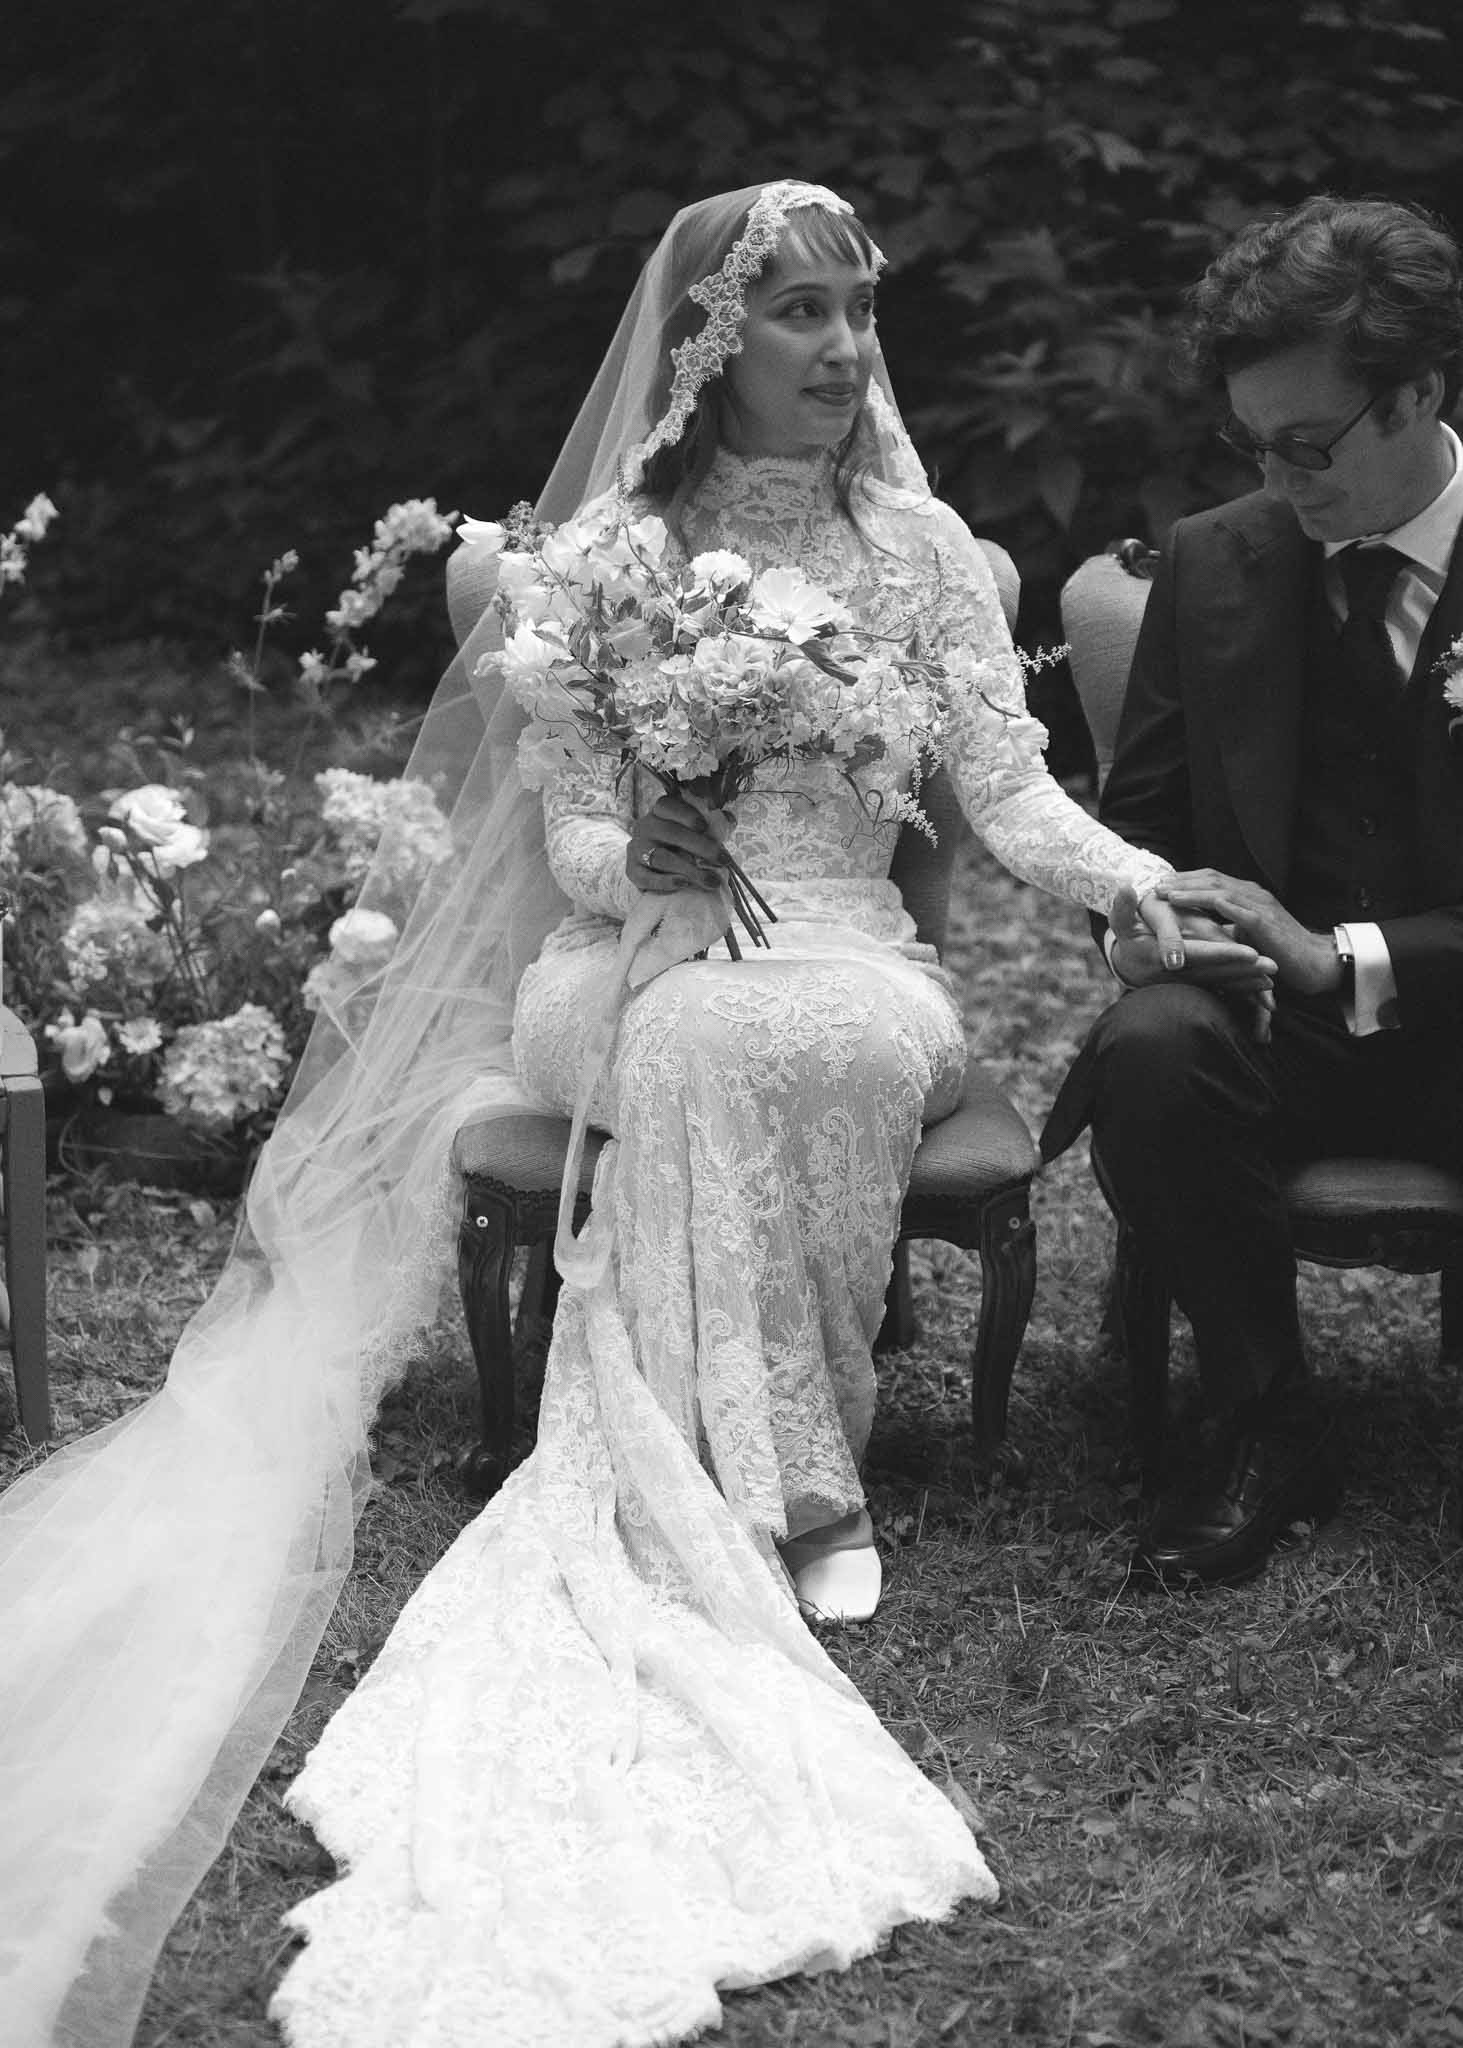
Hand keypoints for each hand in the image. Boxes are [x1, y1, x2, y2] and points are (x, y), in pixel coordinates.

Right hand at [625, 793, 729, 894]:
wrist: (650, 868)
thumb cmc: (678, 845)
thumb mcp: (692, 831)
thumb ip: (711, 825)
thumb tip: (730, 819)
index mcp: (660, 812)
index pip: (667, 805)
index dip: (686, 814)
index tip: (704, 826)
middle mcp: (645, 827)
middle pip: (670, 833)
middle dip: (700, 847)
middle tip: (723, 859)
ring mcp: (636, 849)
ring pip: (661, 858)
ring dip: (689, 870)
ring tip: (711, 881)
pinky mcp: (632, 871)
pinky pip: (646, 878)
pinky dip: (665, 882)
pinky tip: (684, 885)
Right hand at [1109, 885, 1277, 1040]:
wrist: (1128, 962)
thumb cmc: (1128, 938)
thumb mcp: (1121, 923)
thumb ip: (1122, 908)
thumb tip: (1126, 888)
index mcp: (1162, 956)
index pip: (1197, 953)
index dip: (1222, 952)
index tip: (1248, 951)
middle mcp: (1178, 973)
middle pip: (1217, 971)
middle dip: (1245, 970)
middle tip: (1272, 966)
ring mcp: (1190, 981)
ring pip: (1222, 983)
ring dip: (1248, 982)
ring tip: (1273, 981)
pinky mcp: (1199, 984)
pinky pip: (1223, 989)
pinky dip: (1242, 989)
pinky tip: (1263, 989)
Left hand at [1156, 870, 1342, 997]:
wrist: (1315, 963)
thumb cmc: (1282, 951)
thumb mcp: (1249, 934)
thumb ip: (1229, 926)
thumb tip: (1205, 929)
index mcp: (1249, 895)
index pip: (1212, 879)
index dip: (1186, 879)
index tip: (1161, 883)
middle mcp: (1254, 894)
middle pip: (1211, 878)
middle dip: (1181, 880)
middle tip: (1155, 884)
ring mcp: (1261, 906)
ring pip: (1220, 890)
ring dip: (1190, 890)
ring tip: (1166, 893)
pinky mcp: (1266, 924)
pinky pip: (1237, 910)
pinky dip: (1214, 904)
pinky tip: (1192, 903)